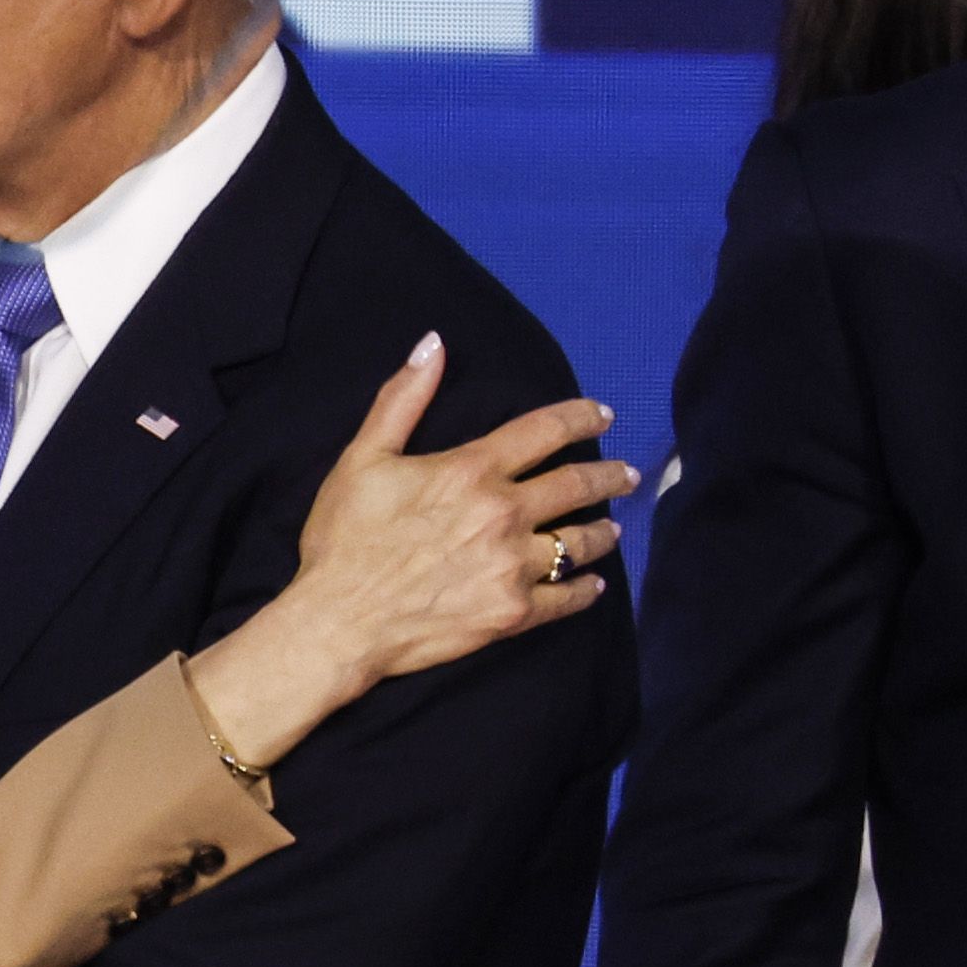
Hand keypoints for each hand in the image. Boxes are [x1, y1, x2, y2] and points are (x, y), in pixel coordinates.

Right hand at [181, 337, 633, 770]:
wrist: (339, 623)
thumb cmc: (344, 541)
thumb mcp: (362, 459)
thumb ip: (402, 400)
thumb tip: (433, 343)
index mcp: (472, 471)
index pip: (544, 430)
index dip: (580, 417)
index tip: (602, 415)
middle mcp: (504, 514)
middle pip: (577, 484)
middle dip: (609, 475)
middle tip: (626, 475)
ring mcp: (512, 566)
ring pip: (580, 542)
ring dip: (603, 532)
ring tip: (613, 528)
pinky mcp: (512, 613)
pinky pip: (565, 598)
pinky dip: (585, 589)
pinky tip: (592, 584)